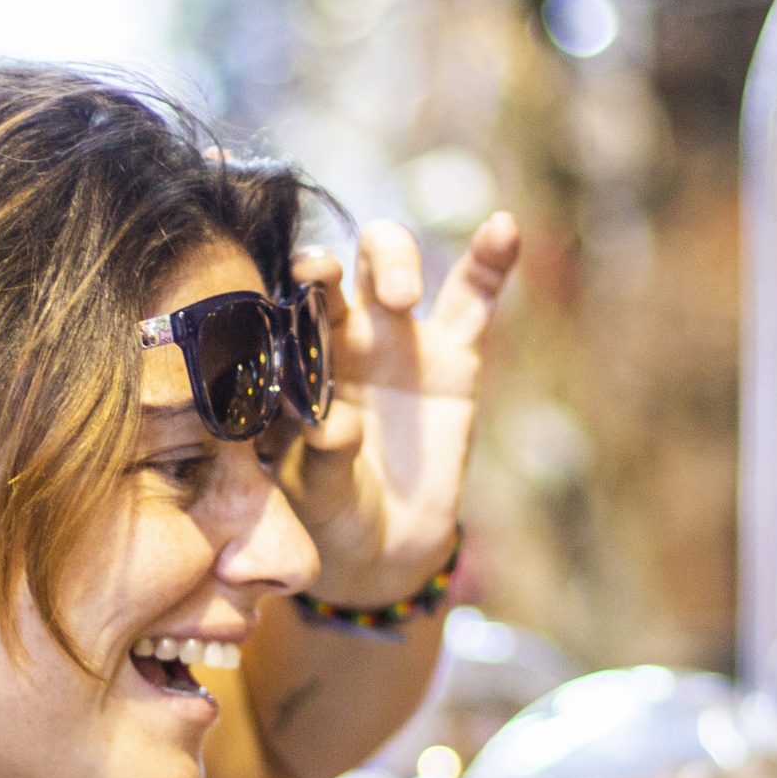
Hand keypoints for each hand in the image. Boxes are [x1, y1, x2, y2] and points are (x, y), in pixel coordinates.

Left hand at [284, 211, 519, 604]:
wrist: (383, 550)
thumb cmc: (331, 515)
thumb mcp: (318, 494)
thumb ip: (322, 455)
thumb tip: (330, 422)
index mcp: (291, 361)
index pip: (279, 307)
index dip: (273, 296)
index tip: (277, 300)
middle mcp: (339, 337)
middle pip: (334, 269)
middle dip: (328, 266)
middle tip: (328, 286)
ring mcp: (398, 341)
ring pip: (393, 266)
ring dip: (393, 260)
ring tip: (400, 297)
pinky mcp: (454, 356)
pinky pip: (473, 298)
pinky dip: (490, 260)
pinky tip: (504, 227)